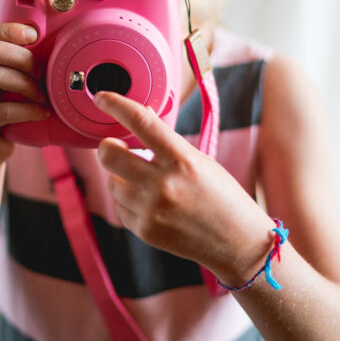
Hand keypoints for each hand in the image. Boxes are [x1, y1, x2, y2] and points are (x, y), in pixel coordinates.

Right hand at [0, 23, 49, 167]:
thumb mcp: (0, 79)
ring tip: (42, 95)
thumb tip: (43, 36)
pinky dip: (29, 110)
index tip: (34, 36)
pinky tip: (43, 112)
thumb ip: (9, 59)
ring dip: (26, 83)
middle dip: (21, 57)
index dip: (7, 30)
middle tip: (41, 71)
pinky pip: (4, 110)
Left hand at [93, 91, 272, 280]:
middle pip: (108, 154)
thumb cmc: (223, 197)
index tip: (101, 97)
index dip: (115, 104)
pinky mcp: (145, 230)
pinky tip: (151, 204)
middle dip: (107, 147)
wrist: (238, 242)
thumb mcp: (201, 161)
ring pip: (111, 182)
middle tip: (115, 147)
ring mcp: (151, 209)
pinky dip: (129, 201)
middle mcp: (163, 184)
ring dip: (121, 177)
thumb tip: (140, 116)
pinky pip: (119, 207)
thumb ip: (168, 142)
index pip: (141, 122)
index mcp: (182, 159)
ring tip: (146, 183)